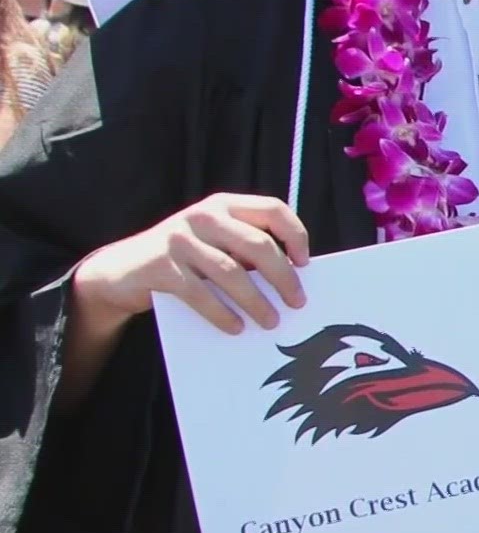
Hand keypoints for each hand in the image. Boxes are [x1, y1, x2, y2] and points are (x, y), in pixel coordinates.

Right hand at [73, 193, 309, 335]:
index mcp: (223, 205)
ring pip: (231, 272)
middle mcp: (203, 216)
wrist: (119, 271)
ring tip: (271, 322)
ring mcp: (180, 239)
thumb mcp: (214, 242)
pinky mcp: (161, 266)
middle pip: (258, 244)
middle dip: (283, 277)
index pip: (272, 209)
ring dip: (256, 301)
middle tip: (297, 303)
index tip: (305, 263)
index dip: (295, 234)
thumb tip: (292, 278)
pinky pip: (200, 293)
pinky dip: (222, 313)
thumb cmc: (182, 259)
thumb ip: (245, 248)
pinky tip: (236, 327)